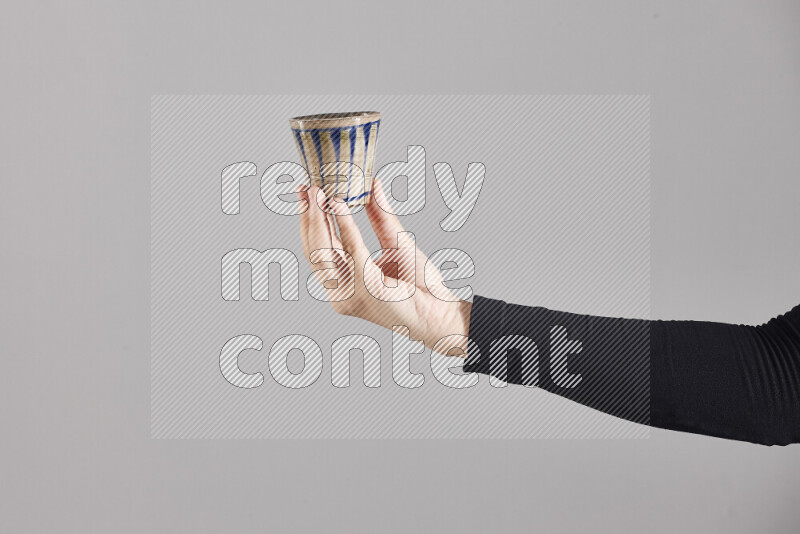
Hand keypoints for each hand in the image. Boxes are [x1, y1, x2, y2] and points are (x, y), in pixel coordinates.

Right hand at [297, 180, 471, 355]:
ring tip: (319, 192)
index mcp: (343, 282)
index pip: (317, 249)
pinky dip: (344, 225)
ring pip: (324, 250)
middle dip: (308, 217)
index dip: (309, 221)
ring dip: (319, 218)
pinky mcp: (365, 288)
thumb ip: (380, 216)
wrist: (440, 312)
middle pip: (314, 249)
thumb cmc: (421, 286)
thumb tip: (373, 184)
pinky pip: (350, 249)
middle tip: (306, 188)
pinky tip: (339, 204)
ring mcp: (349, 293)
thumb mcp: (396, 242)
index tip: (304, 193)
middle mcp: (340, 291)